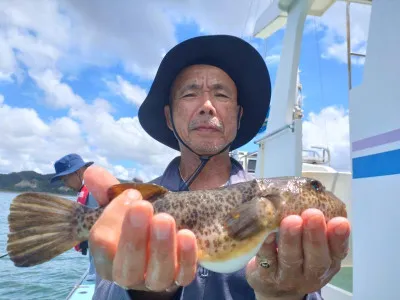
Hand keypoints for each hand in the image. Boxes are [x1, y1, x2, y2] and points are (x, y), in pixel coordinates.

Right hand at [83, 165, 197, 291]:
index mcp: (107, 257)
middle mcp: (128, 274)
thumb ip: (108, 190)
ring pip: (156, 275)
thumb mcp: (124, 205)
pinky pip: (184, 275)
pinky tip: (187, 235)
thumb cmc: (139, 220)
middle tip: (142, 207)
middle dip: (133, 237)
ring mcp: (155, 280)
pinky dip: (186, 256)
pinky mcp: (180, 279)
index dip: (112, 217)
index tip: (132, 194)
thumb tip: (92, 171)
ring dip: (161, 247)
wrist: (164, 238)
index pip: (101, 243)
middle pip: (125, 268)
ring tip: (165, 220)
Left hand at [245, 208, 349, 299]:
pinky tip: (268, 234)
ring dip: (292, 239)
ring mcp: (288, 277)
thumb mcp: (310, 244)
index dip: (339, 237)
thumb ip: (313, 224)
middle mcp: (311, 272)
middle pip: (317, 258)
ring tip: (291, 221)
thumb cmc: (295, 254)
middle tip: (313, 214)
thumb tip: (312, 188)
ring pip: (292, 259)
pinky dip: (268, 247)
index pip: (337, 251)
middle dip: (315, 235)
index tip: (340, 221)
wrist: (272, 284)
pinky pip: (267, 262)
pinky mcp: (266, 276)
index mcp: (327, 260)